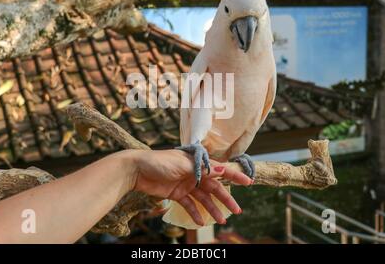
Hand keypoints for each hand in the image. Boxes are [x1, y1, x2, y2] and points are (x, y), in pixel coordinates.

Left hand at [126, 149, 252, 225]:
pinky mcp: (176, 193)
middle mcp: (194, 173)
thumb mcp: (182, 164)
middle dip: (225, 199)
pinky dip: (195, 213)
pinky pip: (189, 204)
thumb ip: (203, 169)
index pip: (219, 169)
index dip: (234, 175)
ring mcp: (185, 184)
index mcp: (197, 162)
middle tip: (236, 211)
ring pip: (203, 198)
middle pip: (214, 187)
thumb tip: (222, 169)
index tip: (248, 182)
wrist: (136, 170)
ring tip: (221, 221)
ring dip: (212, 209)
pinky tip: (200, 222)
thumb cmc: (159, 162)